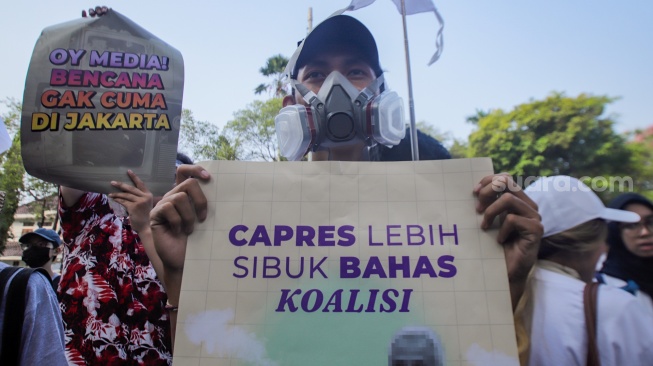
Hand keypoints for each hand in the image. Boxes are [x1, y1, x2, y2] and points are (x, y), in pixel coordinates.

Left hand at [108, 170, 152, 232]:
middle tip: (113, 182)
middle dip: (121, 185)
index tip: (128, 171)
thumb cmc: (146, 217)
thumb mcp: (146, 205)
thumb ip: (140, 199)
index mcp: (149, 195)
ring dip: (117, 194)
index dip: (134, 177)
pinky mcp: (134, 207)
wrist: (147, 227)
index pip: (140, 184)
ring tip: (110, 193)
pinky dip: (117, 200)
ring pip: (126, 195)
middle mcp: (145, 197)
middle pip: (131, 188)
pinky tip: (113, 199)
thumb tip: (128, 194)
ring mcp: (140, 202)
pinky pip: (123, 201)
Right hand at [149, 164, 209, 298]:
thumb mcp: (203, 219)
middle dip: (201, 200)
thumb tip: (220, 189)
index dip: (195, 169)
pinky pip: (169, 208)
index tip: (209, 177)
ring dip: (189, 216)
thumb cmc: (195, 241)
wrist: (182, 260)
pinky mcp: (155, 214)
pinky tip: (178, 232)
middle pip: (189, 183)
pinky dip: (178, 221)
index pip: (184, 172)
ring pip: (180, 197)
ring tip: (189, 229)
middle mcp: (172, 196)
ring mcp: (162, 204)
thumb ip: (205, 203)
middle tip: (203, 218)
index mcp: (184, 194)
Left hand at [474, 173, 542, 308]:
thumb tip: (475, 189)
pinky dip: (501, 229)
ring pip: (508, 199)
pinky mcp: (536, 229)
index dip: (488, 180)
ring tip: (484, 226)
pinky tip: (499, 240)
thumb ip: (487, 204)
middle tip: (477, 208)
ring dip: (491, 212)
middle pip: (507, 181)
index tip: (474, 192)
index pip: (505, 178)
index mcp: (518, 200)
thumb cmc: (496, 246)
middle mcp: (528, 205)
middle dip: (488, 192)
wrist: (507, 272)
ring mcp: (534, 217)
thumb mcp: (489, 221)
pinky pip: (512, 219)